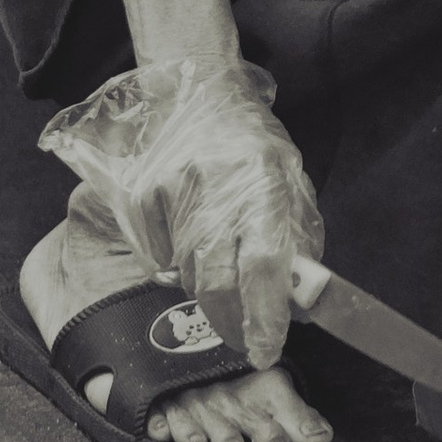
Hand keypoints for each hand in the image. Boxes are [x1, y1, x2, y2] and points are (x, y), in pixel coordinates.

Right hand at [39, 55, 323, 368]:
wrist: (202, 93)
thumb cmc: (254, 144)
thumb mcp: (292, 184)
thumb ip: (298, 242)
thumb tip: (300, 304)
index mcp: (263, 180)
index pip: (263, 262)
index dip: (264, 314)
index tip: (266, 348)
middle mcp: (215, 185)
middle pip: (215, 280)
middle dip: (230, 322)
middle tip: (244, 337)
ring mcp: (173, 190)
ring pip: (186, 273)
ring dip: (207, 291)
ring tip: (224, 276)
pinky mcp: (142, 194)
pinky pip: (157, 256)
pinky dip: (174, 265)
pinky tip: (190, 243)